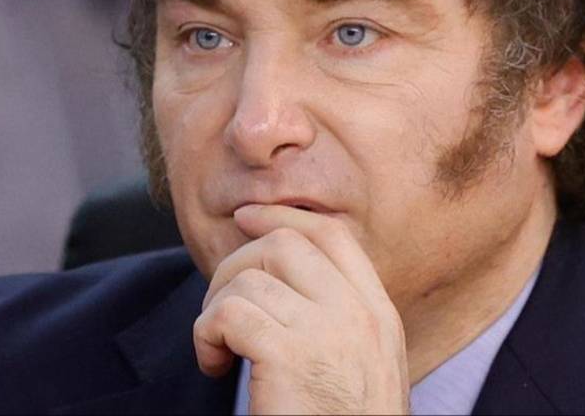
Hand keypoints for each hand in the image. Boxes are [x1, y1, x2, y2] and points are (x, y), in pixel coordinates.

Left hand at [194, 205, 410, 414]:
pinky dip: (206, 335)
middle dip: (236, 264)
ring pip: (249, 278)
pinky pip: (228, 314)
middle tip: (220, 309)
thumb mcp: (361, 366)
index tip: (246, 220)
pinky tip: (214, 365)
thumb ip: (339, 320)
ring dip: (216, 308)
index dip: (282, 218)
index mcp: (378, 314)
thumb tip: (282, 276)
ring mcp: (328, 332)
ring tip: (219, 350)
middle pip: (285, 244)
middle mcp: (359, 314)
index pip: (331, 236)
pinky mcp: (289, 356)